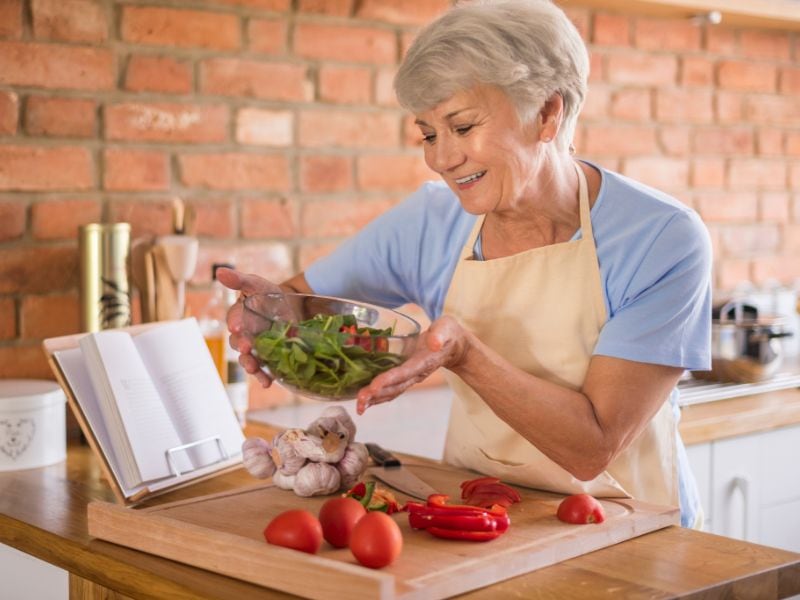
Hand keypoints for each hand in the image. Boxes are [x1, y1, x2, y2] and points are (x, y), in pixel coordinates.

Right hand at [215, 267, 280, 387]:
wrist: (290, 308)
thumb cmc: (268, 295)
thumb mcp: (257, 284)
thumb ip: (240, 280)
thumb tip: (220, 272)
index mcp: (239, 316)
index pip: (234, 319)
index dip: (235, 322)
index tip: (237, 326)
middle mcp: (243, 335)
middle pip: (238, 343)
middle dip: (243, 346)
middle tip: (247, 348)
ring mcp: (255, 349)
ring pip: (248, 359)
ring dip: (250, 365)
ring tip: (256, 369)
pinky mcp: (267, 358)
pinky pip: (263, 369)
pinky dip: (264, 377)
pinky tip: (268, 382)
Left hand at [355, 316, 470, 413]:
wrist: (454, 346)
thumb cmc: (448, 333)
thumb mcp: (446, 328)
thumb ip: (440, 334)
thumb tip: (434, 342)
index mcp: (424, 362)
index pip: (404, 372)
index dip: (389, 380)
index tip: (374, 387)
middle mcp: (416, 373)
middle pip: (395, 387)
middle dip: (376, 394)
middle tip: (359, 401)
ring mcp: (411, 377)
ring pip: (391, 391)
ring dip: (375, 400)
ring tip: (359, 407)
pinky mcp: (406, 376)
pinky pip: (391, 389)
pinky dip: (378, 396)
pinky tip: (366, 400)